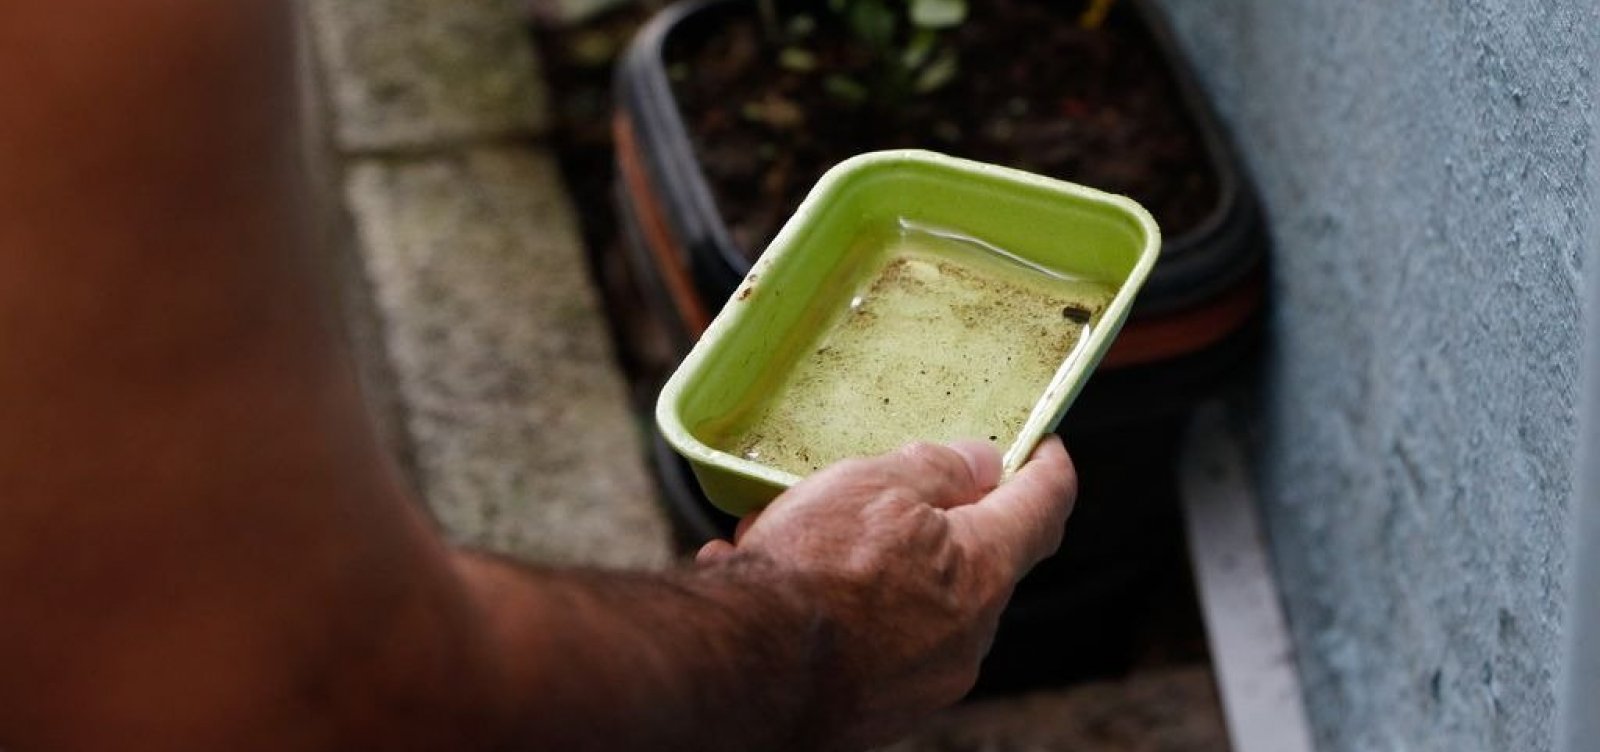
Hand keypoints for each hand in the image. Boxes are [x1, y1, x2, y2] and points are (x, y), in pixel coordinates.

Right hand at [696, 436, 1076, 749]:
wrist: (747, 672)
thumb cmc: (812, 573)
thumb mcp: (875, 485)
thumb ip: (938, 469)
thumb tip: (980, 463)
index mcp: (984, 568)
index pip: (1045, 505)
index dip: (1047, 466)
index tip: (1042, 446)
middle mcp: (969, 635)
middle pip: (974, 557)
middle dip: (930, 519)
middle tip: (878, 489)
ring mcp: (927, 679)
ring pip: (912, 599)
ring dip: (868, 563)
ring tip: (796, 538)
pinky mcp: (881, 707)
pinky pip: (870, 639)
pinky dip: (837, 609)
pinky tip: (775, 584)